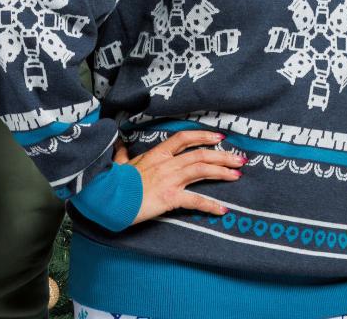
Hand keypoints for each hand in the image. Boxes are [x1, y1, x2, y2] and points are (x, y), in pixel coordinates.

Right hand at [122, 130, 244, 223]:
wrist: (107, 197)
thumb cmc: (113, 182)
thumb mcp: (120, 165)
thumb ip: (123, 155)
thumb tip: (120, 145)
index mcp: (157, 154)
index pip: (184, 138)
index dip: (203, 136)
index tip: (219, 138)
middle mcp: (167, 164)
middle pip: (200, 154)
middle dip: (223, 156)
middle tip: (240, 158)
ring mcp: (169, 179)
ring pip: (202, 170)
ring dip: (223, 172)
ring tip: (238, 174)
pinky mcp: (169, 197)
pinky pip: (195, 200)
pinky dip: (210, 205)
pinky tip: (223, 209)